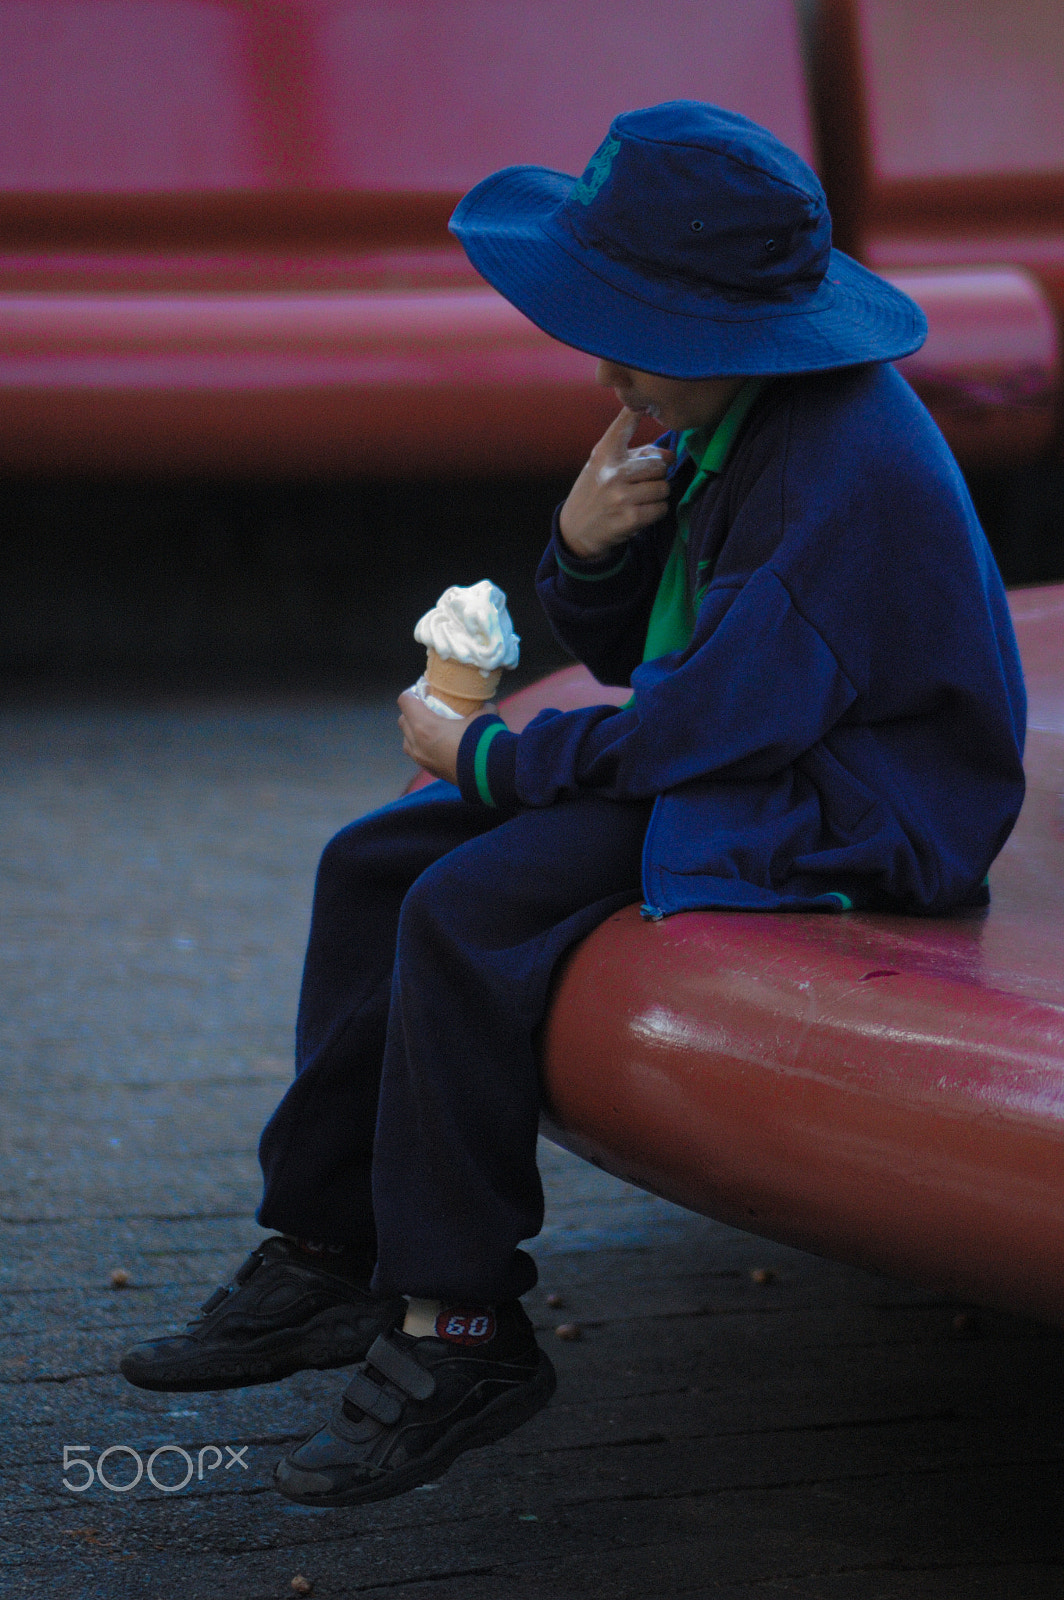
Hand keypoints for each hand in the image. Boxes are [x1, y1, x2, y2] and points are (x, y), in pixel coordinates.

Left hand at [398, 690, 493, 784]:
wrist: (491, 775)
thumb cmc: (483, 742)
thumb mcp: (485, 716)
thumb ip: (481, 707)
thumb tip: (485, 705)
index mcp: (425, 726)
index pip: (405, 700)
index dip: (413, 692)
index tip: (426, 690)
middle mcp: (417, 744)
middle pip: (402, 720)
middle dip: (412, 712)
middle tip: (430, 709)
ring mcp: (421, 760)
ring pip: (407, 740)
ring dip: (415, 732)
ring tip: (433, 728)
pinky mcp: (430, 771)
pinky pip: (418, 755)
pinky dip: (424, 747)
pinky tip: (442, 745)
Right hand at [558, 408, 674, 560]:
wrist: (574, 530)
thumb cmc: (595, 492)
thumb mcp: (604, 465)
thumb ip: (636, 454)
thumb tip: (671, 456)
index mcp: (605, 453)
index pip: (625, 423)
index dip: (637, 410)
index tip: (643, 401)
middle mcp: (612, 471)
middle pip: (659, 465)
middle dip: (656, 475)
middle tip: (641, 484)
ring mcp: (621, 496)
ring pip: (663, 488)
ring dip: (657, 496)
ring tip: (640, 499)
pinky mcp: (630, 518)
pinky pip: (661, 508)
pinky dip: (656, 512)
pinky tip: (640, 512)